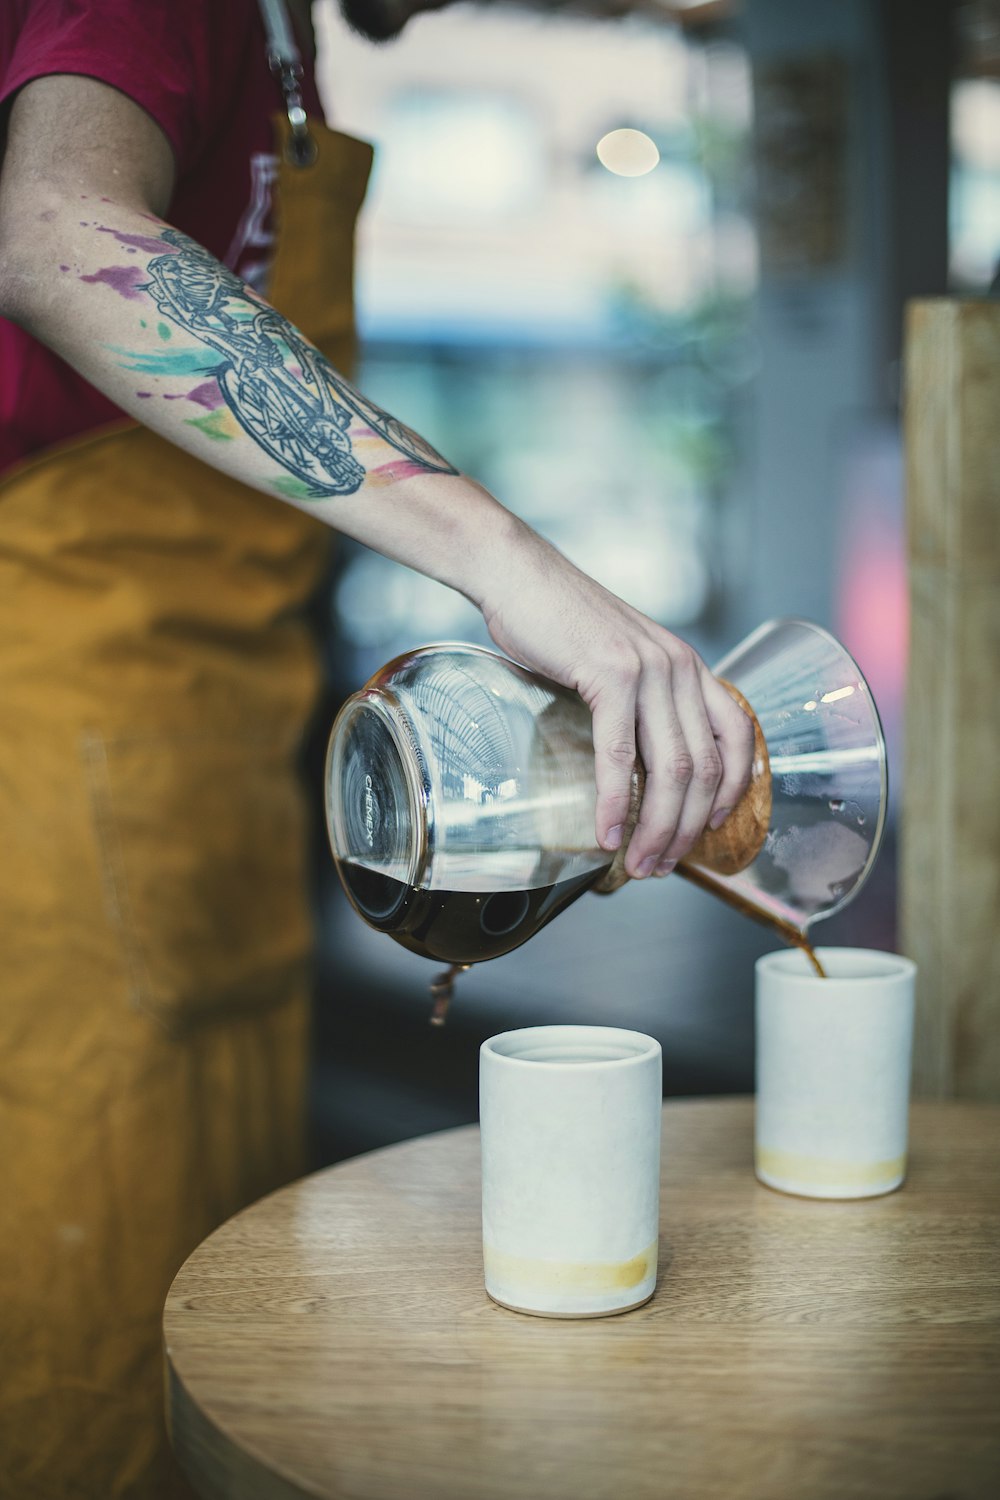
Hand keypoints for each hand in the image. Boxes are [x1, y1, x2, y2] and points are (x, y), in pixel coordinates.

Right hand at [479, 518, 753, 878]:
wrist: (516, 573)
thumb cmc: (556, 622)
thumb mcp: (617, 659)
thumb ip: (638, 700)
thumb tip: (634, 763)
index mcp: (687, 664)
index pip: (736, 733)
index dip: (732, 789)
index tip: (711, 828)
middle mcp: (679, 666)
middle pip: (704, 765)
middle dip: (687, 827)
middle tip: (662, 865)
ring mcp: (649, 669)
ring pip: (671, 767)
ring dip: (657, 827)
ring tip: (640, 863)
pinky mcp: (610, 674)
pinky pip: (619, 755)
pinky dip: (616, 802)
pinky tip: (607, 833)